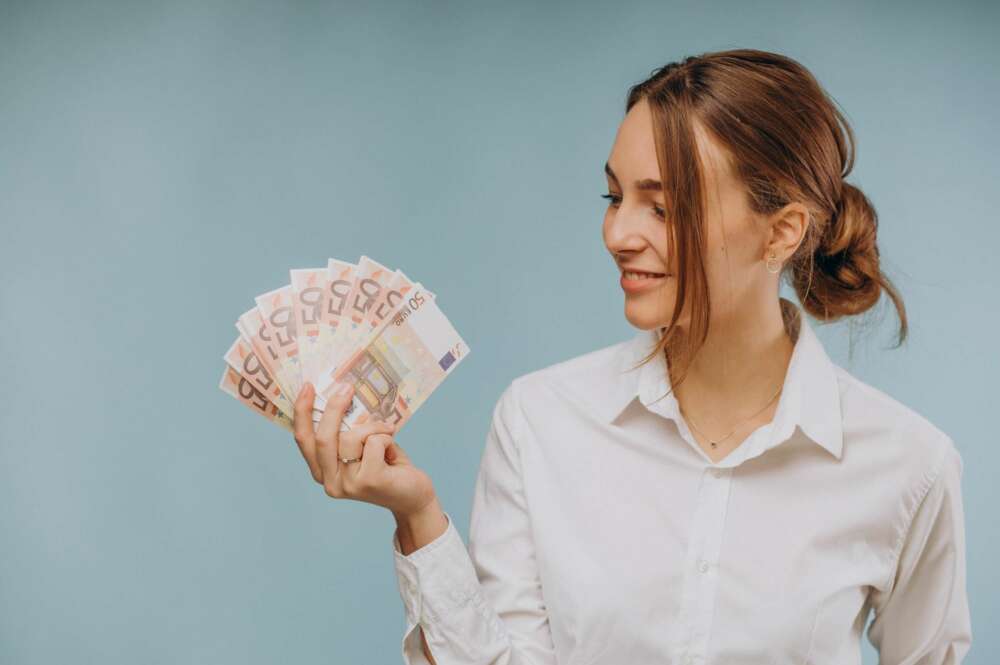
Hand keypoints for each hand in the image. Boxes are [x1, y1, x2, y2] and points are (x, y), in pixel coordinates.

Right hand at [292, 381, 437, 517]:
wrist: (413, 496)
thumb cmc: (386, 465)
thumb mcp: (362, 446)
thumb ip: (348, 430)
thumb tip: (342, 396)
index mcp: (323, 471)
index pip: (304, 440)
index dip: (302, 412)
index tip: (307, 386)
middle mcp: (330, 481)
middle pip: (322, 438)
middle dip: (333, 408)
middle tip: (347, 388)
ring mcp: (348, 484)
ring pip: (351, 437)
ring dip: (373, 427)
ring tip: (387, 434)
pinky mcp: (369, 481)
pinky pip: (374, 442)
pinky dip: (387, 438)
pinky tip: (393, 453)